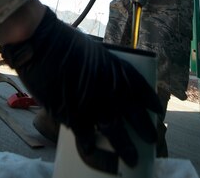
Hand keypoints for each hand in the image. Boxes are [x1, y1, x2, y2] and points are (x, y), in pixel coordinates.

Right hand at [0, 7, 161, 169]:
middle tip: (151, 140)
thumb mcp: (91, 49)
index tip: (157, 112)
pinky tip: (90, 149)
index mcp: (115, 67)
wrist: (42, 43)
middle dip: (145, 130)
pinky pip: (85, 137)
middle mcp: (110, 88)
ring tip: (131, 159)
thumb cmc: (62, 40)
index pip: (141, 87)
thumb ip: (100, 68)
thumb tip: (102, 80)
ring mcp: (93, 104)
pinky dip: (89, 146)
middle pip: (134, 115)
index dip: (151, 101)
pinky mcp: (73, 115)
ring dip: (125, 148)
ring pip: (115, 132)